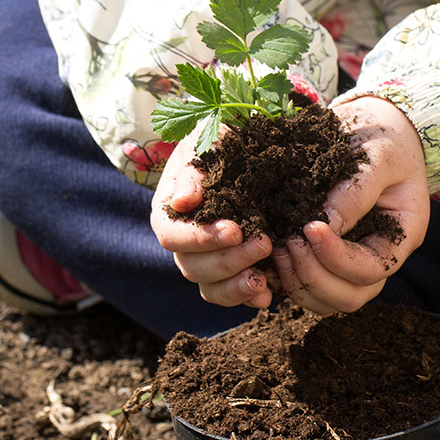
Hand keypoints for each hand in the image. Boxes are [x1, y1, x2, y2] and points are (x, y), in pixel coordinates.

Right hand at [150, 130, 273, 307]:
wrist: (248, 149)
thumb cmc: (222, 142)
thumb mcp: (206, 144)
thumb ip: (193, 171)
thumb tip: (182, 201)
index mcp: (170, 213)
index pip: (172, 236)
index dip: (201, 238)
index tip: (234, 231)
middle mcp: (185, 244)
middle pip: (193, 267)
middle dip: (229, 260)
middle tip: (264, 243)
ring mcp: (208, 261)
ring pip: (210, 288)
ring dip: (236, 287)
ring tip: (263, 280)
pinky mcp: (233, 272)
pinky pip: (233, 295)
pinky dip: (248, 298)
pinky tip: (268, 295)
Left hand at [272, 95, 428, 314]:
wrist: (372, 127)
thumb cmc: (384, 137)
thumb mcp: (379, 155)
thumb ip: (356, 190)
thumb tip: (324, 224)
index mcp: (400, 236)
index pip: (372, 269)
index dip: (337, 257)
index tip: (309, 227)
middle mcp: (377, 257)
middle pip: (350, 297)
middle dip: (314, 277)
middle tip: (288, 243)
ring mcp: (351, 261)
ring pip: (326, 300)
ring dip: (297, 282)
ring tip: (277, 248)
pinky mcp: (325, 256)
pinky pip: (306, 286)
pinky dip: (285, 278)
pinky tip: (268, 253)